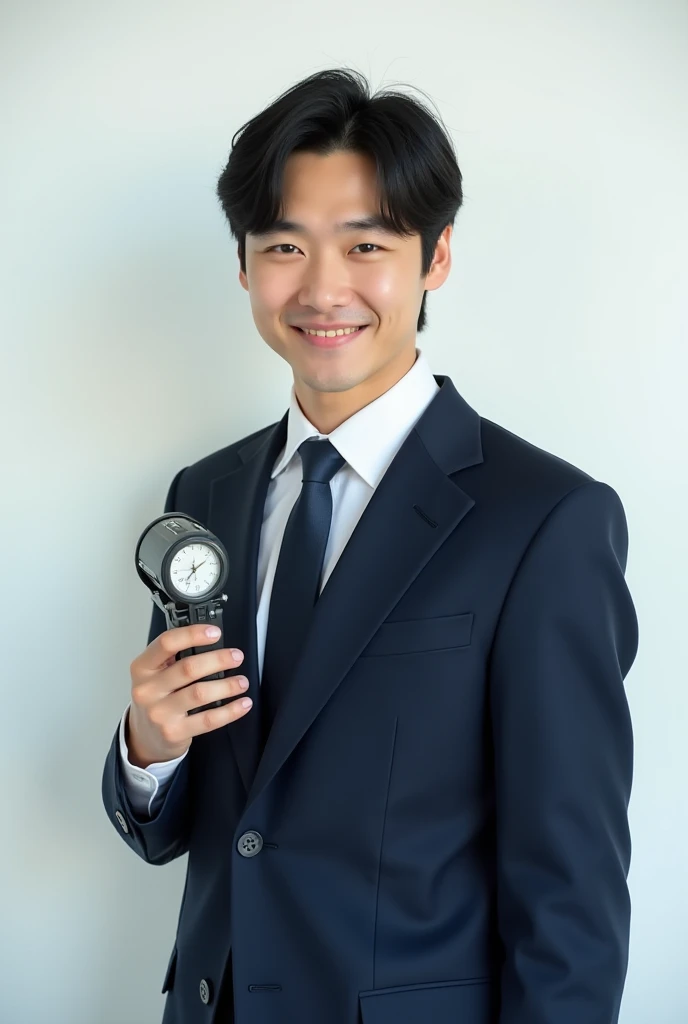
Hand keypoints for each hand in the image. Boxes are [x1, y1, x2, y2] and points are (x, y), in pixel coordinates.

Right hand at [126, 624, 251, 766]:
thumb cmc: (156, 698)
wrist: (145, 736)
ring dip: (227, 686)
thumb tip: (211, 640)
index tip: (215, 633)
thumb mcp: (154, 673)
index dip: (192, 634)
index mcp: (142, 667)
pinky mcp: (173, 732)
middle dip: (218, 660)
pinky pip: (207, 720)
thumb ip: (175, 657)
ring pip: (200, 693)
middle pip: (188, 668)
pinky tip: (242, 703)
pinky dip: (230, 711)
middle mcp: (147, 690)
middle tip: (236, 657)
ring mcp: (159, 713)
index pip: (166, 643)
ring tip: (242, 682)